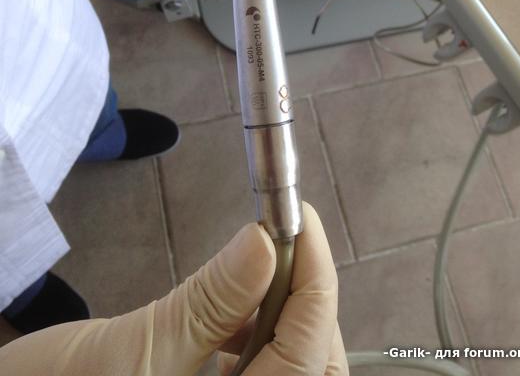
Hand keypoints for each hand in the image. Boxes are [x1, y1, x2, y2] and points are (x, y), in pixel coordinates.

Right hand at [0, 203, 347, 374]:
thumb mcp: (140, 349)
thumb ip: (210, 301)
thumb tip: (262, 243)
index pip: (308, 353)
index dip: (316, 281)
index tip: (303, 220)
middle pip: (314, 367)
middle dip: (310, 304)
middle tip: (290, 241)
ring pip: (289, 367)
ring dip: (285, 316)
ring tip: (262, 267)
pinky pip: (258, 372)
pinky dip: (258, 335)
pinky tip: (235, 309)